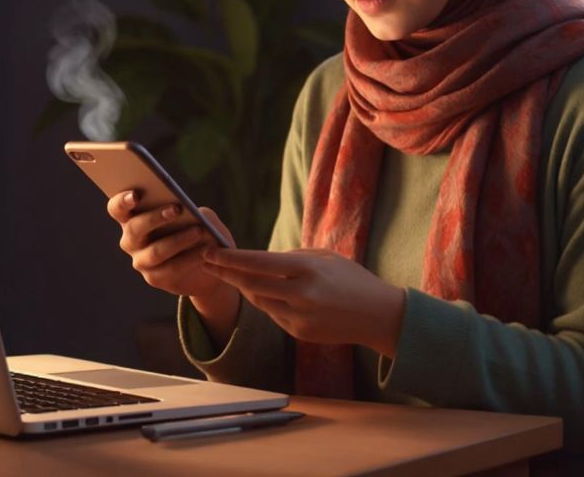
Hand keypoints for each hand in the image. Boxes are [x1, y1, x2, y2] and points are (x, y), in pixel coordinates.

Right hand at [107, 190, 239, 339]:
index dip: (122, 201)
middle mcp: (130, 240)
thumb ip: (186, 208)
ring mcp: (140, 261)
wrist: (207, 262)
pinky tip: (204, 251)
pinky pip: (171, 268)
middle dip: (155, 217)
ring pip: (155, 251)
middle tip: (177, 208)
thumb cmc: (194, 226)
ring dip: (178, 240)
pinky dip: (189, 258)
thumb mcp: (193, 213)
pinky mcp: (154, 278)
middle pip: (135, 228)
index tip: (135, 195)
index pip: (117, 208)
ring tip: (199, 231)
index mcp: (132, 217)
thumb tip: (187, 210)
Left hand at [201, 248, 406, 357]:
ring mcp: (299, 317)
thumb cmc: (352, 279)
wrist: (378, 316)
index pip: (258, 262)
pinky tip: (264, 293)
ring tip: (228, 273)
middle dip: (225, 273)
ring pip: (258, 301)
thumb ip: (292, 257)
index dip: (231, 258)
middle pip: (250, 284)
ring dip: (243, 287)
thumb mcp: (324, 257)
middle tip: (205, 261)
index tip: (210, 251)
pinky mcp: (299, 333)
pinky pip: (274, 314)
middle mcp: (300, 295)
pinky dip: (267, 302)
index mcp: (307, 270)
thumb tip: (261, 260)